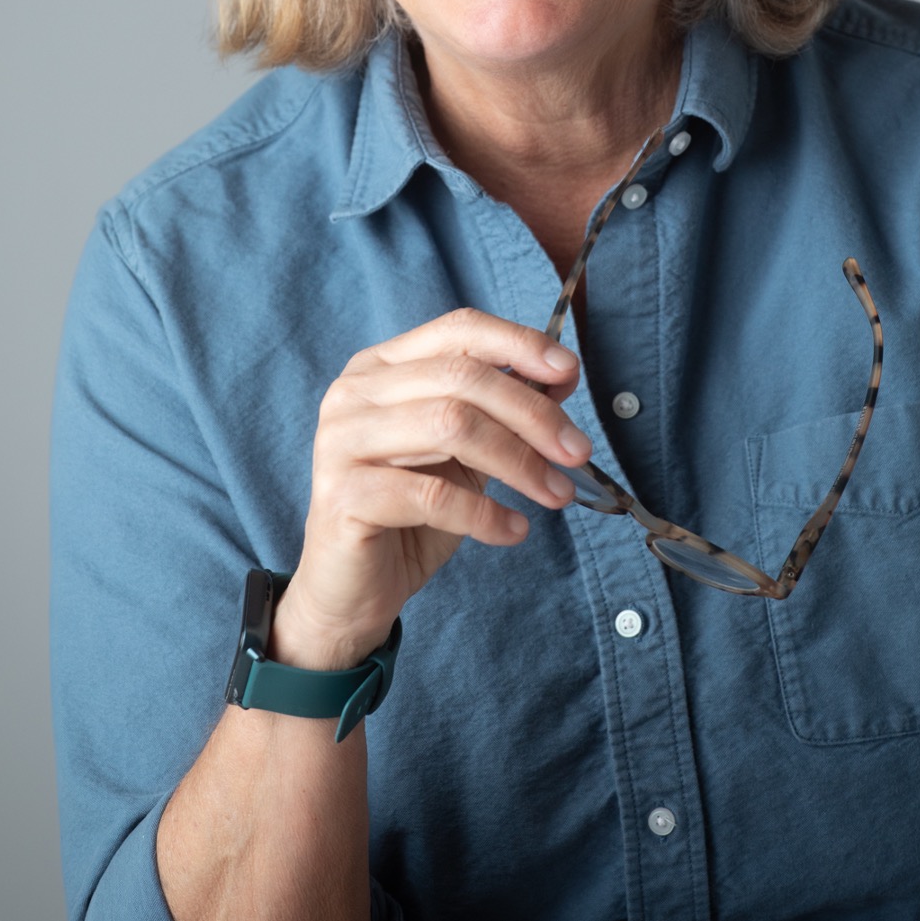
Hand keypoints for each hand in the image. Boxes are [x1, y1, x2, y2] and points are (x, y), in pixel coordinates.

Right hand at [270, 309, 588, 670]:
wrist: (353, 590)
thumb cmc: (412, 513)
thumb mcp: (465, 452)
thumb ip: (502, 409)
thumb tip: (563, 377)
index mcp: (381, 365)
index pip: (458, 330)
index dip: (519, 344)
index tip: (570, 372)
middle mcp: (354, 391)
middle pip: (462, 378)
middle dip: (532, 414)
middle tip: (578, 452)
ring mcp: (341, 440)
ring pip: (450, 426)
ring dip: (519, 462)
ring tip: (557, 493)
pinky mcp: (342, 495)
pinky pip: (432, 495)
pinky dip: (486, 514)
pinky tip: (514, 530)